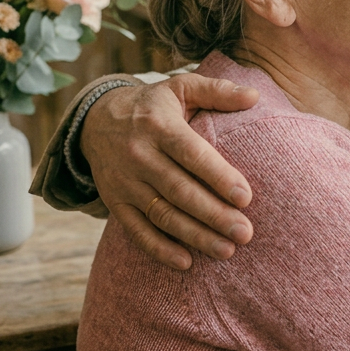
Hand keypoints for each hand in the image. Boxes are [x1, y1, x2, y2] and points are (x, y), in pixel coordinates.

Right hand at [80, 75, 259, 268]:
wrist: (95, 121)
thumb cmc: (153, 106)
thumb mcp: (180, 88)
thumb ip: (217, 90)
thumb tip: (254, 96)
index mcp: (159, 126)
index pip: (191, 154)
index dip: (218, 176)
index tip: (246, 197)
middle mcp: (139, 155)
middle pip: (179, 190)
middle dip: (214, 215)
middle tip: (245, 233)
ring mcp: (125, 182)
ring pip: (162, 214)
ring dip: (195, 236)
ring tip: (227, 251)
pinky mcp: (115, 202)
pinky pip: (136, 231)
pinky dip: (159, 249)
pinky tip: (186, 262)